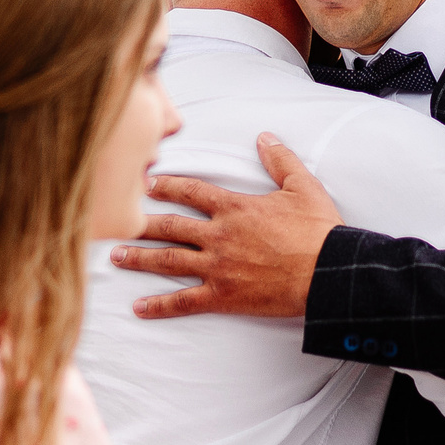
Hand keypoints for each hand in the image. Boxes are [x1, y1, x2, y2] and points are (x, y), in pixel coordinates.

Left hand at [110, 134, 340, 319]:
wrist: (327, 272)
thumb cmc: (318, 231)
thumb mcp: (303, 186)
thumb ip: (280, 160)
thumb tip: (265, 137)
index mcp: (235, 208)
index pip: (191, 192)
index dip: (167, 186)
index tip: (147, 184)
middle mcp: (219, 236)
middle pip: (170, 226)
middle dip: (141, 223)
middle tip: (117, 222)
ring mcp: (217, 268)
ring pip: (169, 261)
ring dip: (140, 258)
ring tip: (116, 256)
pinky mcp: (223, 296)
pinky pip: (185, 301)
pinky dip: (160, 306)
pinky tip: (140, 308)